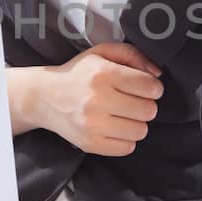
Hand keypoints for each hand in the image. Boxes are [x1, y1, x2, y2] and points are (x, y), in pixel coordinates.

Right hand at [39, 40, 163, 155]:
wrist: (43, 97)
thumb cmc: (78, 74)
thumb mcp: (102, 52)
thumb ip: (133, 55)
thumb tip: (158, 74)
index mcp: (103, 73)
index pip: (150, 87)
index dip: (153, 87)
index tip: (144, 87)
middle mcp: (97, 99)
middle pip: (149, 110)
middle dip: (145, 105)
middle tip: (131, 101)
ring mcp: (93, 125)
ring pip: (141, 131)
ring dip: (135, 123)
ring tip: (121, 115)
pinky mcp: (90, 143)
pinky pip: (127, 148)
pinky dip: (125, 138)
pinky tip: (113, 127)